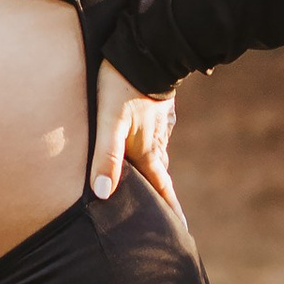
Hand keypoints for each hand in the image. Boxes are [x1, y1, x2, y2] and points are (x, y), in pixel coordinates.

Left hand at [91, 58, 179, 210]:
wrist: (144, 49)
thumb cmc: (120, 85)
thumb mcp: (109, 121)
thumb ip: (106, 156)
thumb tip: (102, 194)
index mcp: (147, 151)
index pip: (161, 189)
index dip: (170, 212)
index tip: (181, 234)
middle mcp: (156, 142)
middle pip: (160, 176)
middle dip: (162, 197)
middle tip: (166, 218)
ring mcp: (158, 125)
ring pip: (158, 156)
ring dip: (157, 173)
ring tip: (154, 186)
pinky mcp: (155, 109)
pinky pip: (155, 137)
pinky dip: (152, 150)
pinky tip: (147, 147)